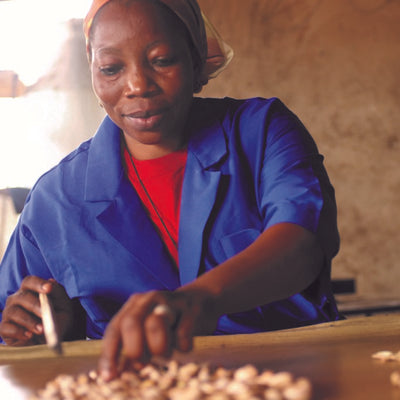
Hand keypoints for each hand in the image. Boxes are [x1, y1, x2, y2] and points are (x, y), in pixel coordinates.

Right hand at [0, 276, 73, 345]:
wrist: (51, 341)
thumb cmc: (57, 319)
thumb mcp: (64, 306)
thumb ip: (58, 293)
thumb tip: (51, 282)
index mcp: (31, 290)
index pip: (30, 281)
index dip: (38, 284)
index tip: (49, 288)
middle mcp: (17, 299)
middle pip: (22, 296)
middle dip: (35, 305)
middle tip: (46, 314)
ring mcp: (9, 313)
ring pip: (14, 312)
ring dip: (29, 321)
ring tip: (41, 330)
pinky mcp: (4, 329)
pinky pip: (6, 327)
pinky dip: (18, 332)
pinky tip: (29, 336)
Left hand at [98, 289, 218, 379]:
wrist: (200, 299)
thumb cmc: (170, 321)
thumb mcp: (147, 327)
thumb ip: (132, 345)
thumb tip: (115, 375)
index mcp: (134, 305)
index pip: (115, 329)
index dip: (109, 354)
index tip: (108, 377)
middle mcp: (149, 300)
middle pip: (131, 323)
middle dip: (134, 350)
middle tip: (143, 363)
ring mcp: (171, 301)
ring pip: (155, 323)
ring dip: (159, 347)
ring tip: (164, 353)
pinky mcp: (191, 308)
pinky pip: (183, 333)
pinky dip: (182, 346)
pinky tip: (184, 346)